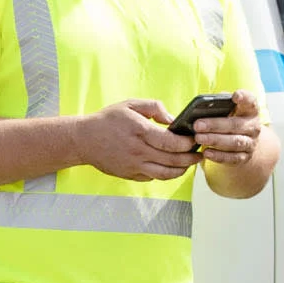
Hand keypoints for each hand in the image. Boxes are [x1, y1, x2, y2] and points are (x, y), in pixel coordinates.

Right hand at [80, 99, 203, 181]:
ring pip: (165, 173)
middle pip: (173, 160)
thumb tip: (172, 120)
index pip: (171, 142)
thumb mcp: (129, 104)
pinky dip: (165, 174)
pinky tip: (170, 167)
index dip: (187, 143)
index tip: (195, 139)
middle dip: (191, 158)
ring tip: (189, 164)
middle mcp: (137, 151)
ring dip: (182, 170)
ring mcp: (133, 165)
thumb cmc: (107, 120)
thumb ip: (153, 107)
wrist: (83, 140)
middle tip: (200, 154)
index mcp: (139, 131)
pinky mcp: (130, 174)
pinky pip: (153, 177)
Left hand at [194, 89, 262, 164]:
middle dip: (215, 125)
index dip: (245, 98)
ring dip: (215, 140)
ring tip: (198, 138)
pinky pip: (232, 158)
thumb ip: (219, 105)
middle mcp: (253, 127)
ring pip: (234, 142)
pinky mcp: (245, 157)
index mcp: (250, 111)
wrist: (244, 143)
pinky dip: (219, 156)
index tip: (236, 95)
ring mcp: (251, 143)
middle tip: (197, 125)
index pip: (250, 102)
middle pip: (236, 125)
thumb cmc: (229, 121)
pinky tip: (206, 153)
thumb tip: (203, 104)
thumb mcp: (228, 111)